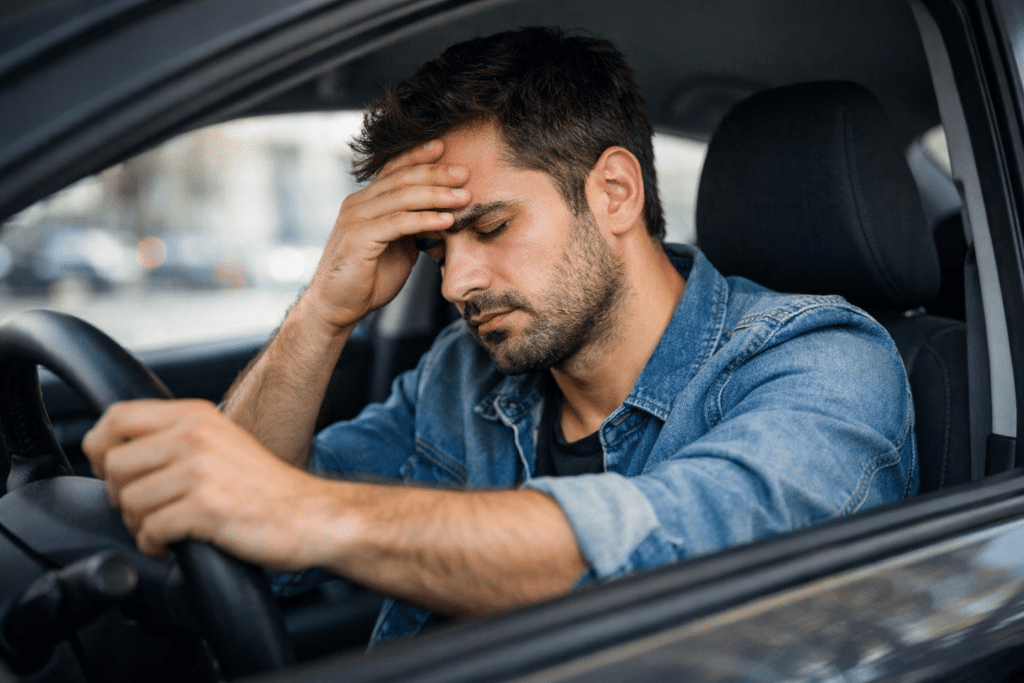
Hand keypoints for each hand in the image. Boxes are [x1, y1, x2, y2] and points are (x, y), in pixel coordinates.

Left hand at [82, 399, 333, 570]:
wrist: (310, 514)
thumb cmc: (265, 487)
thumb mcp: (221, 440)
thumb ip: (176, 436)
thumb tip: (119, 452)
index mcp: (195, 415)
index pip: (116, 417)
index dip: (100, 448)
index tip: (113, 471)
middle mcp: (194, 435)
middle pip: (113, 464)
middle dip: (121, 495)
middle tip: (146, 509)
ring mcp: (200, 470)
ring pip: (128, 501)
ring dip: (139, 524)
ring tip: (164, 528)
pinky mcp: (205, 507)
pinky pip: (150, 530)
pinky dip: (155, 545)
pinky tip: (173, 544)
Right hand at [306, 139, 470, 330]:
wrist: (339, 307)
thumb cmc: (369, 278)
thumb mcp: (398, 246)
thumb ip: (415, 228)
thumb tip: (445, 215)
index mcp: (365, 201)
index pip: (393, 169)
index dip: (418, 156)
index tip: (445, 147)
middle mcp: (358, 204)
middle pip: (401, 178)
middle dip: (435, 173)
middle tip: (465, 172)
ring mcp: (356, 219)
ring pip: (401, 197)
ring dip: (436, 195)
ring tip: (464, 196)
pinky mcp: (359, 238)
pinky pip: (398, 223)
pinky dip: (424, 220)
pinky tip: (446, 220)